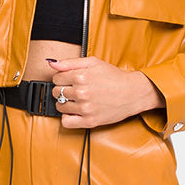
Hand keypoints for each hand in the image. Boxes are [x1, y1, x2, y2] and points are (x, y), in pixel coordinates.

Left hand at [46, 56, 163, 128]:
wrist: (132, 93)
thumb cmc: (114, 77)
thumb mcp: (93, 62)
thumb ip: (70, 62)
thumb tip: (51, 64)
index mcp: (81, 76)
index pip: (56, 78)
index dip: (62, 78)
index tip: (70, 80)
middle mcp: (82, 92)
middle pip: (56, 92)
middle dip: (63, 90)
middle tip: (75, 89)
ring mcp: (85, 108)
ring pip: (60, 106)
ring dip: (65, 103)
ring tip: (77, 100)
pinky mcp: (89, 121)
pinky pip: (66, 122)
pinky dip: (68, 117)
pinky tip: (75, 112)